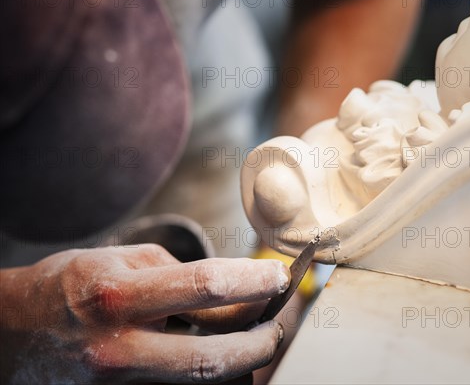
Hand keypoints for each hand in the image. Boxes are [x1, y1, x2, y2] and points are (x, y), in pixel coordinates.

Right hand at [0, 244, 289, 383]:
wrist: (12, 332)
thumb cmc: (67, 286)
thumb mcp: (118, 260)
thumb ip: (174, 273)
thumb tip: (228, 288)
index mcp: (115, 296)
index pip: (205, 285)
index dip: (252, 280)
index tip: (277, 276)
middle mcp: (117, 346)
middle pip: (213, 355)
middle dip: (260, 341)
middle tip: (278, 325)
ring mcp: (118, 382)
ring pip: (202, 382)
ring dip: (243, 364)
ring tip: (258, 341)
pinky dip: (212, 377)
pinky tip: (225, 359)